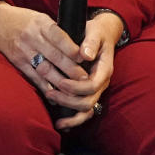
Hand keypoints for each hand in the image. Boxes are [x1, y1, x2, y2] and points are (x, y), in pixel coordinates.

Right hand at [0, 1, 87, 95]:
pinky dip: (45, 87)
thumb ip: (56, 32)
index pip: (58, 36)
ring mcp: (23, 51)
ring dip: (60, 82)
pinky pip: (33, 77)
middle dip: (71, 69)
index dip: (71, 48)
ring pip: (44, 69)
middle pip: (54, 55)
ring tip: (74, 90)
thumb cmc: (22, 20)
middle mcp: (31, 37)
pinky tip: (55, 95)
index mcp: (40, 23)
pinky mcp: (17, 62)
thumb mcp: (39, 18)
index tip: (84, 58)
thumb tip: (78, 49)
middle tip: (85, 79)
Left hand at [49, 10, 124, 130]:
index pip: (93, 85)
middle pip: (88, 101)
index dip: (76, 86)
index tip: (60, 82)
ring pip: (86, 109)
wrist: (102, 35)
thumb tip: (85, 54)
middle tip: (50, 92)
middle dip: (68, 99)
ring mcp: (96, 89)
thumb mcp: (94, 32)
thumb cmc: (96, 33)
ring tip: (50, 101)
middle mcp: (101, 82)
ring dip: (68, 109)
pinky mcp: (88, 92)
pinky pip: (83, 111)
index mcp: (104, 69)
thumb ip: (91, 42)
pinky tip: (59, 122)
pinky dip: (72, 119)